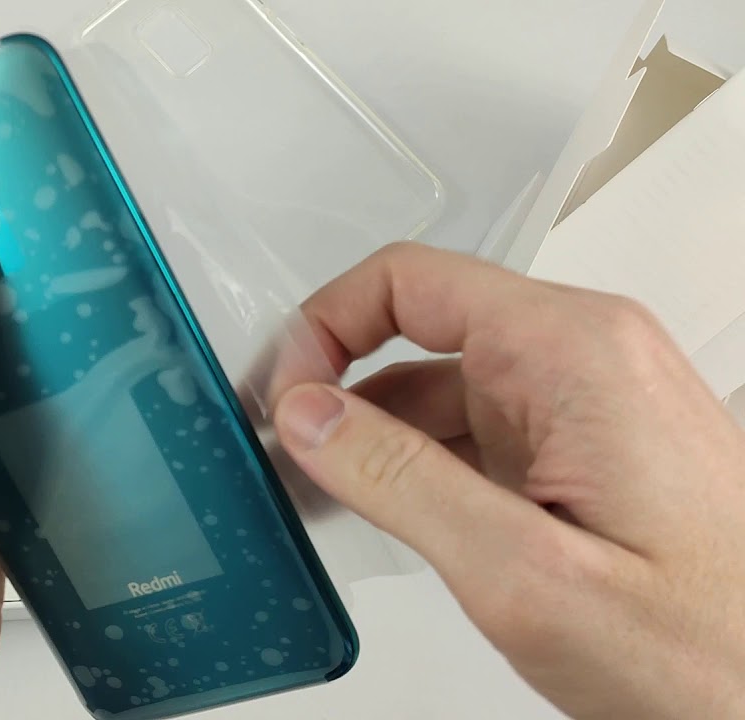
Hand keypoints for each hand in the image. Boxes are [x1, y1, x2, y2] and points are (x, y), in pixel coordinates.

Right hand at [272, 243, 744, 719]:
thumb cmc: (707, 651)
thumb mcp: (523, 572)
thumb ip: (400, 481)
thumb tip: (307, 415)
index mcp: (573, 354)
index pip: (408, 281)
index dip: (324, 328)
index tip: (284, 399)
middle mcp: (584, 359)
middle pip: (417, 330)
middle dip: (336, 387)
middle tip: (283, 453)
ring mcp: (587, 405)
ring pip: (441, 387)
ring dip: (371, 434)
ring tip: (319, 494)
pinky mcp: (584, 450)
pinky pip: (476, 433)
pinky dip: (416, 464)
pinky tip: (382, 511)